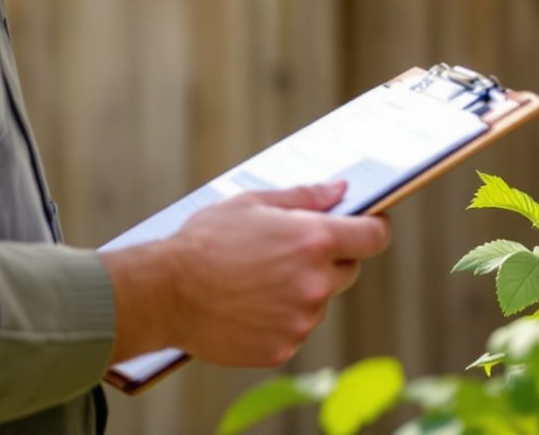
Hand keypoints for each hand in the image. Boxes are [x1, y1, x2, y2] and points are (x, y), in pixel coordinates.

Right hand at [100, 181, 388, 366]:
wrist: (165, 293)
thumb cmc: (205, 242)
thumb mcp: (253, 203)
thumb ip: (305, 197)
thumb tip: (340, 191)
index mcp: (314, 241)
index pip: (373, 237)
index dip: (373, 228)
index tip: (366, 226)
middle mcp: (316, 283)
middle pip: (348, 270)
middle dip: (328, 259)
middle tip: (288, 253)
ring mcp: (301, 320)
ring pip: (318, 302)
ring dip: (300, 291)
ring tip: (256, 282)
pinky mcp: (283, 348)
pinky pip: (294, 329)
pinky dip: (279, 320)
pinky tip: (248, 307)